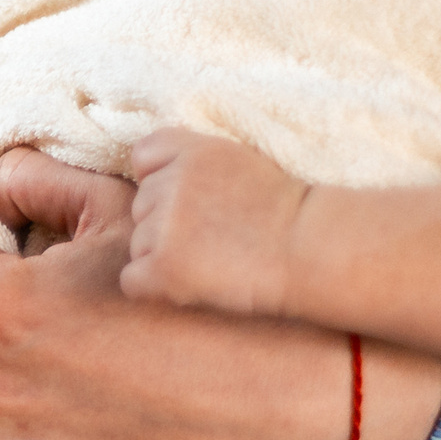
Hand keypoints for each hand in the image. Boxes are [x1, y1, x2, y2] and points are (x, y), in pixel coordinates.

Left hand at [122, 128, 304, 317]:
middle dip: (166, 223)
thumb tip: (148, 172)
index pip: (144, 155)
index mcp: (193, 150)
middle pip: (140, 206)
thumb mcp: (240, 161)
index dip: (160, 178)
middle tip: (215, 234)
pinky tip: (194, 283)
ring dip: (164, 257)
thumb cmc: (282, 212)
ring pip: (137, 244)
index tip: (193, 197)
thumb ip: (193, 161)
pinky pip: (132, 280)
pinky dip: (156, 288)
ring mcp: (163, 225)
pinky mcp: (161, 266)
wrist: (309, 250)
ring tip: (213, 258)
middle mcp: (171, 182)